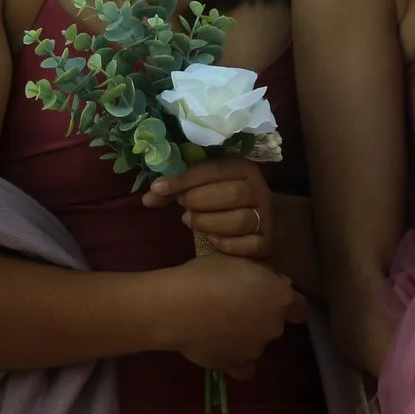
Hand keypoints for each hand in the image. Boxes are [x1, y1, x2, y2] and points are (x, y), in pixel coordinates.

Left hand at [143, 157, 273, 260]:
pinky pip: (248, 245)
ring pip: (240, 220)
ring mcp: (265, 216)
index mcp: (243, 168)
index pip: (214, 170)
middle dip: (200, 201)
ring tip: (190, 221)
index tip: (158, 188)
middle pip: (233, 194)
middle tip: (183, 207)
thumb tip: (148, 197)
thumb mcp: (203, 186)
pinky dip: (225, 244)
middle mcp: (259, 189)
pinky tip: (211, 239)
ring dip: (208, 222)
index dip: (184, 179)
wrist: (260, 219)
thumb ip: (176, 190)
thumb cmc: (222, 198)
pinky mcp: (266, 241)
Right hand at [156, 250, 305, 376]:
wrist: (178, 307)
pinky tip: (224, 349)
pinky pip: (244, 368)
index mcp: (280, 298)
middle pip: (276, 324)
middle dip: (262, 316)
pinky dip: (238, 361)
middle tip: (236, 305)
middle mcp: (274, 327)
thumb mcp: (239, 261)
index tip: (268, 294)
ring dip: (247, 336)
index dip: (286, 301)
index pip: (299, 306)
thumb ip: (263, 273)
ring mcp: (256, 349)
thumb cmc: (208, 275)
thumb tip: (274, 282)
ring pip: (258, 343)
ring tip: (219, 325)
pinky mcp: (235, 365)